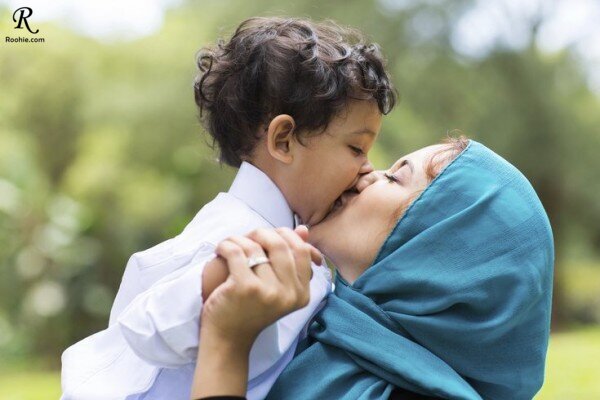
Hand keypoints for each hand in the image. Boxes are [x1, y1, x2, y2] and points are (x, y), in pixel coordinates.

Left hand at [200, 226, 320, 346]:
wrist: (228, 338)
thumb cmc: (252, 309)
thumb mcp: (277, 287)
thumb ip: (292, 259)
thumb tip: (303, 229)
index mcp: (301, 294)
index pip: (301, 251)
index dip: (285, 236)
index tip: (267, 238)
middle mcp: (289, 294)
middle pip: (279, 244)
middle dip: (261, 233)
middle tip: (247, 238)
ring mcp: (268, 291)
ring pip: (255, 246)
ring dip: (239, 239)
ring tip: (230, 244)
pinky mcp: (245, 287)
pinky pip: (236, 251)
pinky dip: (226, 245)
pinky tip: (221, 249)